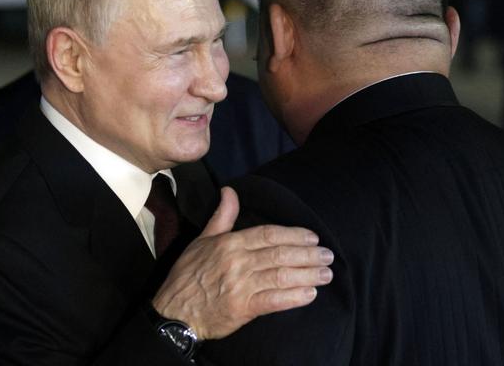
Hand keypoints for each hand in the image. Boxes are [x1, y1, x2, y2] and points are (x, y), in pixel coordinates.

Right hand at [152, 186, 333, 339]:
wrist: (175, 312)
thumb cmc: (189, 274)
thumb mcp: (202, 240)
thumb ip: (222, 216)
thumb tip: (230, 190)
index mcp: (229, 243)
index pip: (268, 234)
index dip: (293, 235)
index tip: (313, 237)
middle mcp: (237, 262)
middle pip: (279, 254)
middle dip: (307, 254)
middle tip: (328, 255)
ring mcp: (241, 286)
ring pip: (281, 276)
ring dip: (307, 274)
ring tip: (326, 273)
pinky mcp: (243, 309)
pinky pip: (274, 301)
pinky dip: (294, 297)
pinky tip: (310, 294)